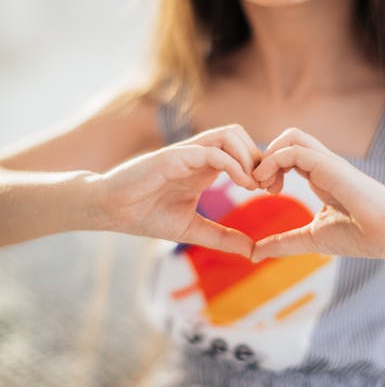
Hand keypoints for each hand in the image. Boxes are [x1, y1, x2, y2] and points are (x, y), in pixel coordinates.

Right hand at [93, 125, 261, 257]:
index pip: (242, 151)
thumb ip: (223, 237)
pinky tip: (241, 184)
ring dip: (249, 156)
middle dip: (261, 157)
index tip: (273, 191)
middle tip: (269, 186)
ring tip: (254, 185)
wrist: (110, 211)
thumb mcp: (192, 230)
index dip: (262, 167)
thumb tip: (253, 252)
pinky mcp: (174, 156)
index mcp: (204, 167)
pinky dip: (232, 164)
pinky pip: (211, 150)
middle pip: (240, 135)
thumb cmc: (145, 215)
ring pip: (229, 134)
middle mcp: (198, 155)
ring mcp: (186, 153)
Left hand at [251, 128, 384, 261]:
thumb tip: (254, 254)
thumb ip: (283, 243)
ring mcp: (327, 162)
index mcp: (321, 177)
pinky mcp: (329, 165)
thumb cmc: (359, 237)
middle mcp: (323, 165)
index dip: (270, 168)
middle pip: (288, 139)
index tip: (264, 192)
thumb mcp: (310, 239)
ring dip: (268, 156)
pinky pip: (293, 150)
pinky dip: (273, 161)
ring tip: (263, 184)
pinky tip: (270, 186)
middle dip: (265, 157)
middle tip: (259, 186)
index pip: (289, 156)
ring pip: (291, 136)